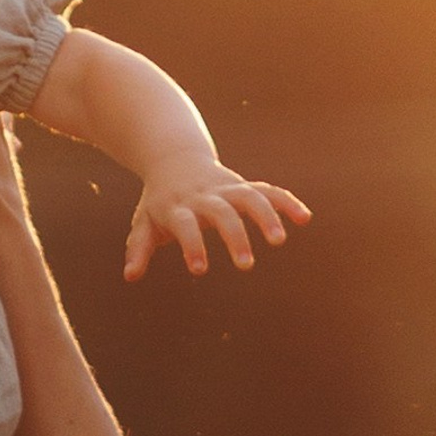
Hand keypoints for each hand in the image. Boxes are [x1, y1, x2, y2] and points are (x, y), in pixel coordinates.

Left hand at [125, 156, 310, 280]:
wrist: (174, 159)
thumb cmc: (158, 201)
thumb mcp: (144, 222)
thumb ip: (139, 248)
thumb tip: (130, 275)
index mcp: (178, 207)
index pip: (185, 226)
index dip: (192, 246)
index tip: (199, 271)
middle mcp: (205, 196)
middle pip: (222, 213)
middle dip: (235, 237)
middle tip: (246, 266)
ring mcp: (227, 188)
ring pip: (250, 197)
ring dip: (266, 217)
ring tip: (279, 241)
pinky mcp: (243, 186)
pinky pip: (268, 191)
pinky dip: (286, 202)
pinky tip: (305, 219)